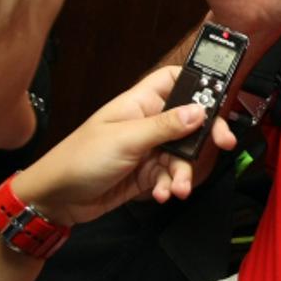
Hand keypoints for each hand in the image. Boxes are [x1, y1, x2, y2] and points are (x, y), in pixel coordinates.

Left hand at [12, 66, 236, 226]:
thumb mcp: (126, 139)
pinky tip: (160, 194)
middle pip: (190, 121)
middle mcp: (147, 122)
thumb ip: (165, 126)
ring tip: (178, 187)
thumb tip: (199, 111)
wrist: (56, 199)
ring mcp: (148, 148)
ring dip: (184, 172)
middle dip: (206, 135)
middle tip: (223, 143)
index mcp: (139, 103)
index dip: (199, 84)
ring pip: (183, 154)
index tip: (219, 98)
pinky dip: (170, 185)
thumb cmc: (79, 159)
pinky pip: (171, 175)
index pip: (176, 80)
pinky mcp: (147, 173)